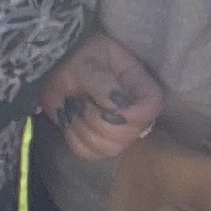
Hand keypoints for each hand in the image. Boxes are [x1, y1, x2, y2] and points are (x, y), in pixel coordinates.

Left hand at [35, 28, 164, 163]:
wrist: (58, 67)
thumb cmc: (80, 57)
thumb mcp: (89, 63)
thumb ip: (102, 84)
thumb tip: (116, 108)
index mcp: (139, 87)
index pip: (152, 107)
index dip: (134, 115)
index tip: (109, 108)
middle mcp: (135, 112)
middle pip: (128, 135)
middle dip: (98, 122)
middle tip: (82, 101)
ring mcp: (119, 130)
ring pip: (110, 148)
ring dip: (83, 130)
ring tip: (75, 107)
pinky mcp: (99, 142)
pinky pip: (90, 153)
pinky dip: (74, 138)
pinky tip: (70, 120)